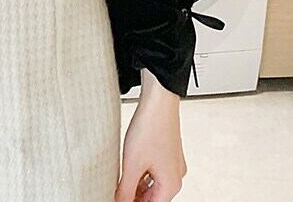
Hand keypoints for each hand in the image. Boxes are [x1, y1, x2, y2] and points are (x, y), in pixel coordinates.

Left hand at [115, 69, 186, 201]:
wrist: (158, 100)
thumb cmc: (150, 128)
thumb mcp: (132, 164)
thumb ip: (125, 189)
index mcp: (171, 184)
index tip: (118, 199)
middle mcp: (176, 175)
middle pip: (153, 197)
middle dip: (135, 196)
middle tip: (116, 192)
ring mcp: (172, 162)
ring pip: (152, 183)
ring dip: (136, 185)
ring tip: (119, 182)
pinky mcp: (167, 150)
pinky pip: (153, 169)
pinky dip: (141, 172)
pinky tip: (127, 167)